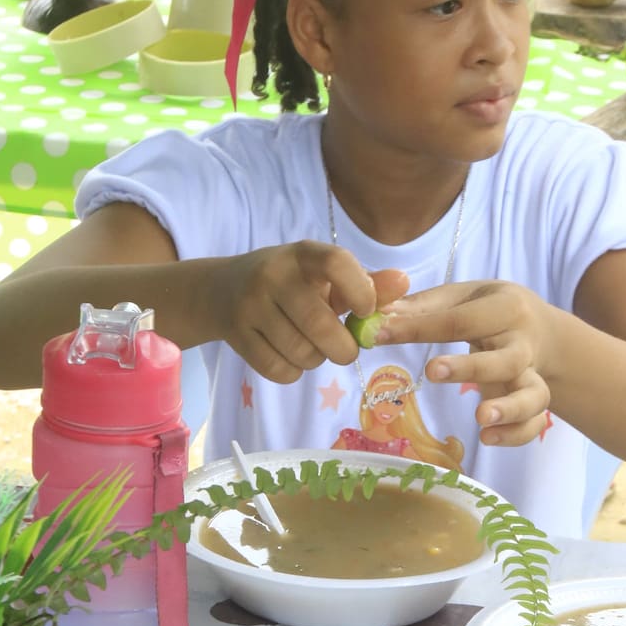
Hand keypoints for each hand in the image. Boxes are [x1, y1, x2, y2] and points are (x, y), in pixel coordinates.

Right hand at [217, 243, 407, 383]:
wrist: (221, 291)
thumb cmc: (289, 284)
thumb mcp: (323, 275)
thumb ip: (365, 283)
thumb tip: (404, 283)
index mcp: (302, 254)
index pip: (336, 263)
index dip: (360, 291)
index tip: (366, 311)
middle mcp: (273, 275)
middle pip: (320, 324)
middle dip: (343, 348)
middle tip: (346, 349)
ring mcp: (251, 306)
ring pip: (302, 353)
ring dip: (316, 360)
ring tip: (310, 347)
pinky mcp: (237, 336)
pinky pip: (281, 370)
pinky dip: (293, 372)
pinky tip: (289, 356)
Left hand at [377, 280, 550, 445]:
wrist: (544, 330)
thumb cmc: (491, 312)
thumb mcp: (464, 298)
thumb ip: (425, 307)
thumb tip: (380, 314)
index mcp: (506, 307)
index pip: (460, 319)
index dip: (418, 327)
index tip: (380, 335)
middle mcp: (524, 343)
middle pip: (505, 358)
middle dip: (469, 367)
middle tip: (432, 371)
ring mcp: (533, 375)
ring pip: (533, 394)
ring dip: (509, 409)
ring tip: (481, 419)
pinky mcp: (535, 402)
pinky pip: (534, 423)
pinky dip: (515, 435)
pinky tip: (487, 438)